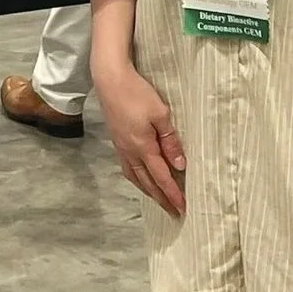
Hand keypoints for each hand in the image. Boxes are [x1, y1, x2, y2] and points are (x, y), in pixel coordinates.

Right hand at [96, 62, 186, 216]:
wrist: (109, 79)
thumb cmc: (136, 93)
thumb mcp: (160, 114)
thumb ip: (170, 141)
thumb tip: (180, 165)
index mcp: (142, 147)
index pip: (161, 177)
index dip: (173, 194)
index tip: (183, 207)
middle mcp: (130, 151)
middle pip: (147, 182)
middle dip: (161, 198)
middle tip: (173, 211)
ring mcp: (121, 147)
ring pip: (135, 177)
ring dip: (148, 191)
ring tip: (159, 199)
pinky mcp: (116, 140)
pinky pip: (128, 168)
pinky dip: (137, 179)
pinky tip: (141, 177)